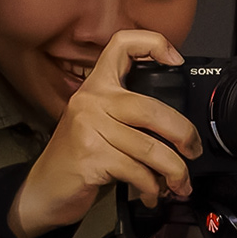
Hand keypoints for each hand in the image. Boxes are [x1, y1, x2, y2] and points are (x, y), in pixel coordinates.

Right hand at [12, 31, 198, 237]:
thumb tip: (180, 128)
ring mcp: (88, 128)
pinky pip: (137, 172)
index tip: (175, 61)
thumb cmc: (79, 159)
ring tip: (179, 183)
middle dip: (183, 134)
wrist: (43, 191)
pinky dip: (152, 187)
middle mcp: (90, 101)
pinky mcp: (90, 157)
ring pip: (150, 148)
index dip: (152, 44)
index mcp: (96, 87)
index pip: (121, 45)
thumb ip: (130, 116)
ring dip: (174, 170)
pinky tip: (152, 194)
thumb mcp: (100, 126)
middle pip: (151, 108)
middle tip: (193, 150)